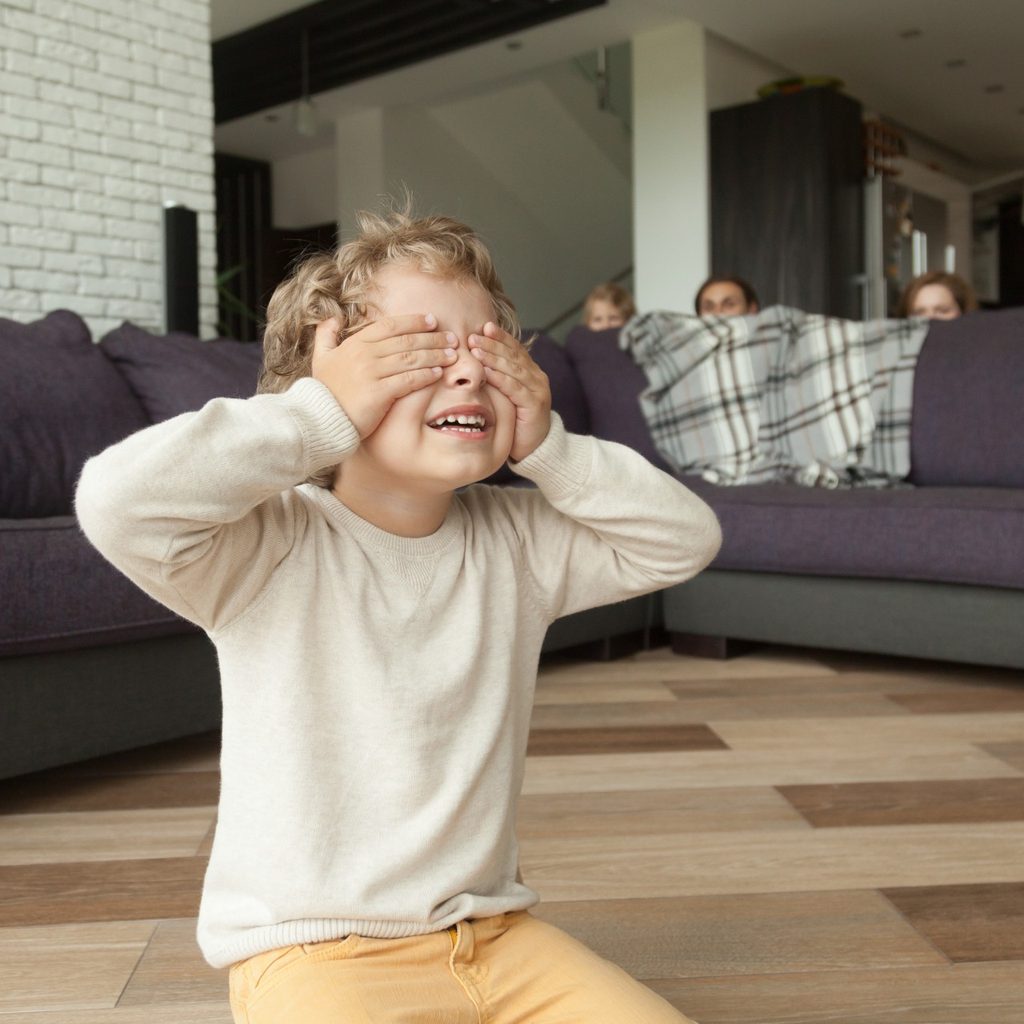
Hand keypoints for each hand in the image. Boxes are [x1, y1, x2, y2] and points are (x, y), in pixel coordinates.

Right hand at [311, 314, 455, 438]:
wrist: (319, 420)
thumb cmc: (324, 392)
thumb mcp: (320, 359)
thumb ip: (326, 336)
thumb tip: (332, 319)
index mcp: (354, 343)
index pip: (390, 325)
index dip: (413, 321)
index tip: (432, 320)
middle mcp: (364, 354)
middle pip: (406, 340)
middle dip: (432, 338)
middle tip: (452, 338)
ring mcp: (371, 373)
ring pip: (410, 358)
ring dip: (435, 355)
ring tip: (452, 355)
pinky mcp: (378, 393)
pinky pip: (408, 380)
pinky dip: (426, 375)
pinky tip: (438, 374)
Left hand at [468, 323, 550, 461]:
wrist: (534, 448)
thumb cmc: (515, 422)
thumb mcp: (504, 396)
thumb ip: (495, 379)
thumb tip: (470, 361)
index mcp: (529, 371)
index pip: (514, 349)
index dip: (499, 337)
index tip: (483, 327)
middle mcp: (536, 377)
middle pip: (513, 355)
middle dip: (493, 344)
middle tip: (473, 336)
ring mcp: (538, 390)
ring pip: (514, 369)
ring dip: (494, 357)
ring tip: (476, 349)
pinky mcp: (535, 405)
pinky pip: (516, 388)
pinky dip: (501, 378)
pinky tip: (487, 372)